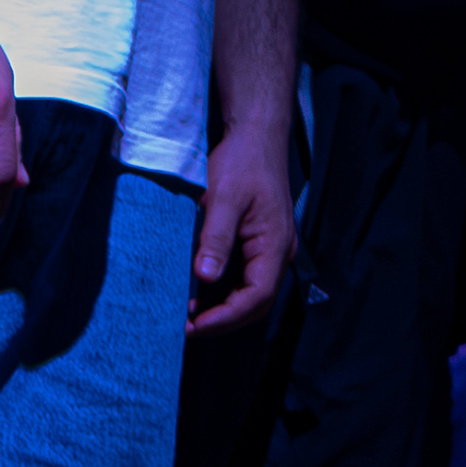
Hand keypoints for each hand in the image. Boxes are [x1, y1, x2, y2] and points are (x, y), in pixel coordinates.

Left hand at [187, 105, 295, 336]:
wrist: (256, 137)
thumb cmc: (244, 162)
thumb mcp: (224, 197)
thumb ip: (216, 238)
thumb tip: (204, 276)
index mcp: (275, 244)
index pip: (257, 296)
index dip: (226, 316)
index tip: (195, 326)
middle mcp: (278, 253)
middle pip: (257, 303)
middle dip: (224, 321)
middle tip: (187, 329)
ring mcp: (270, 250)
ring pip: (251, 294)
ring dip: (223, 309)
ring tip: (188, 316)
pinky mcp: (258, 245)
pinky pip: (244, 279)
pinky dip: (223, 293)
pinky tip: (198, 294)